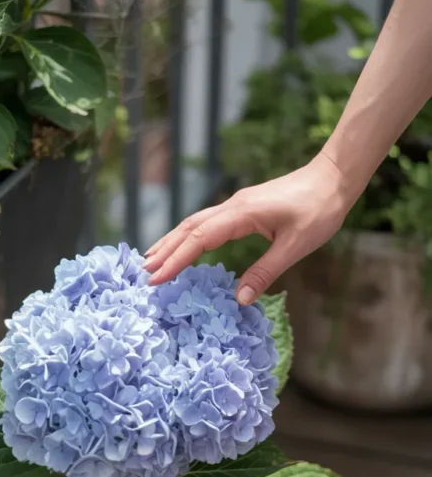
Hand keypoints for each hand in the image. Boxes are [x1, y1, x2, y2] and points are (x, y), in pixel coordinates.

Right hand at [144, 152, 353, 302]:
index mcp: (242, 214)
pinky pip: (208, 222)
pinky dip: (190, 236)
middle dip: (165, 250)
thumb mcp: (296, 245)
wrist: (333, 178)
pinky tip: (185, 246)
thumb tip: (240, 299)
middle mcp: (233, 206)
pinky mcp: (244, 208)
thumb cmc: (319, 210)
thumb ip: (266, 271)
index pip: (199, 238)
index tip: (156, 278)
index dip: (176, 259)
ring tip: (153, 259)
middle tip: (143, 273)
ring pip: (195, 223)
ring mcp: (237, 205)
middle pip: (189, 228)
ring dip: (173, 241)